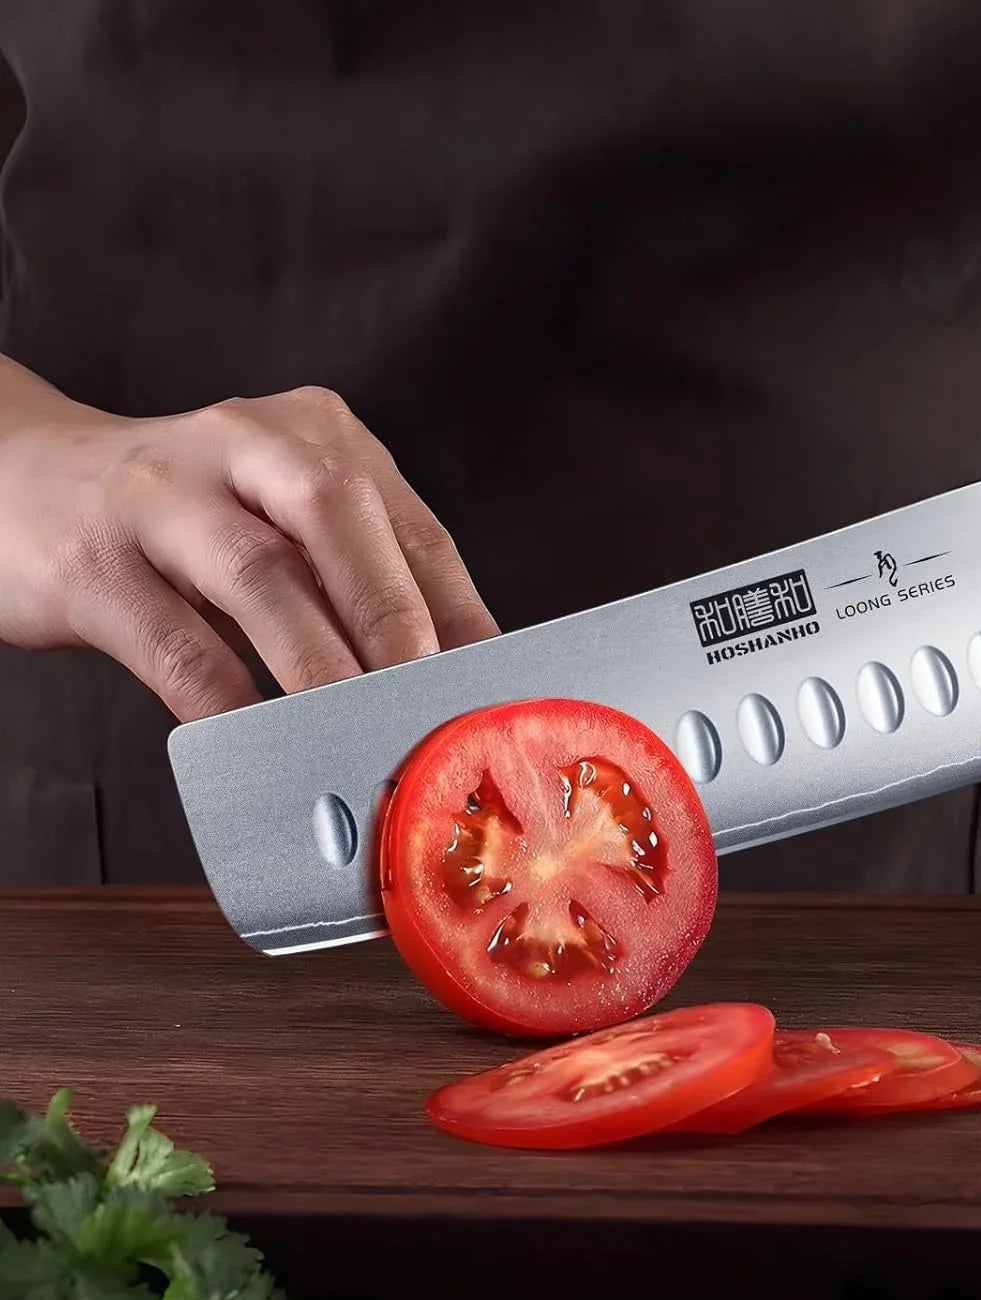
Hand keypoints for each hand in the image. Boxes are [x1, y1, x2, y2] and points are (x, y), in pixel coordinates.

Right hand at [0, 362, 497, 718]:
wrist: (15, 479)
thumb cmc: (183, 522)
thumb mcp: (280, 520)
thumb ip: (357, 579)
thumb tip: (448, 683)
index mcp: (314, 435)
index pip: (414, 526)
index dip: (462, 614)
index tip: (493, 690)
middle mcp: (242, 443)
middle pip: (339, 515)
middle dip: (396, 614)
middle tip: (431, 699)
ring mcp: (161, 496)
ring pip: (259, 575)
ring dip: (320, 666)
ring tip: (359, 732)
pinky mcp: (93, 563)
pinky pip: (172, 642)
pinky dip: (225, 701)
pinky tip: (259, 744)